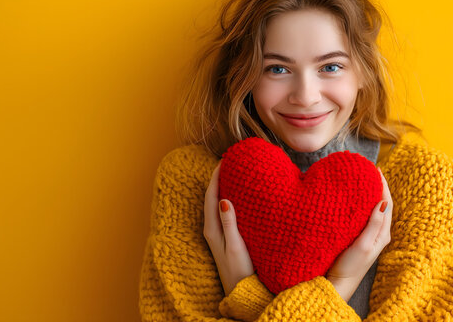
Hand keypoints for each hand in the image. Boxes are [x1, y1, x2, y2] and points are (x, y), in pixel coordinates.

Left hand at [203, 161, 254, 295]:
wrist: (242, 293)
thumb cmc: (240, 271)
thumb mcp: (235, 247)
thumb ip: (229, 224)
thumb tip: (224, 199)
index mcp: (212, 229)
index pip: (211, 196)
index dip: (215, 177)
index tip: (223, 160)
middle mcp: (212, 230)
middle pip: (212, 197)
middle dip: (218, 178)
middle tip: (229, 162)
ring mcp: (218, 234)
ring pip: (217, 204)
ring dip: (223, 188)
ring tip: (233, 173)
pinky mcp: (225, 238)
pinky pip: (224, 212)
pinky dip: (229, 199)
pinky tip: (238, 196)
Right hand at [325, 167, 392, 301]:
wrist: (338, 283)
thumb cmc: (350, 266)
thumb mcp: (363, 245)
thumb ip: (373, 225)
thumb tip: (382, 202)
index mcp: (383, 233)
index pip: (386, 203)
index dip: (382, 185)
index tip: (375, 169)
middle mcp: (379, 233)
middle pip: (383, 203)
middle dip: (378, 186)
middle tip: (369, 170)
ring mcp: (370, 235)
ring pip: (374, 208)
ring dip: (371, 193)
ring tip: (363, 179)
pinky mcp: (360, 237)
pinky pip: (365, 215)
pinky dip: (363, 203)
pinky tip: (355, 198)